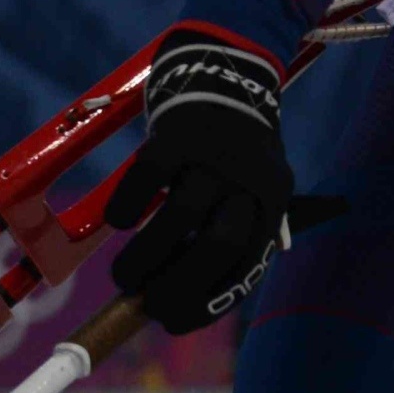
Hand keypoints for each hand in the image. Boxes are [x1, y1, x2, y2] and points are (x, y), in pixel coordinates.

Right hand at [104, 29, 291, 334]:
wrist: (226, 71)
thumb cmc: (238, 148)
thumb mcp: (260, 185)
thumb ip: (241, 234)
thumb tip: (202, 299)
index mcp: (274, 198)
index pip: (248, 263)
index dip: (209, 301)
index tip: (174, 320)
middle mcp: (250, 177)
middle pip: (218, 245)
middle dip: (178, 287)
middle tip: (146, 304)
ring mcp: (213, 154)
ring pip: (179, 217)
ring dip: (144, 258)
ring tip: (125, 276)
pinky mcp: (176, 134)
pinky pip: (146, 179)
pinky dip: (127, 206)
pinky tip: (119, 221)